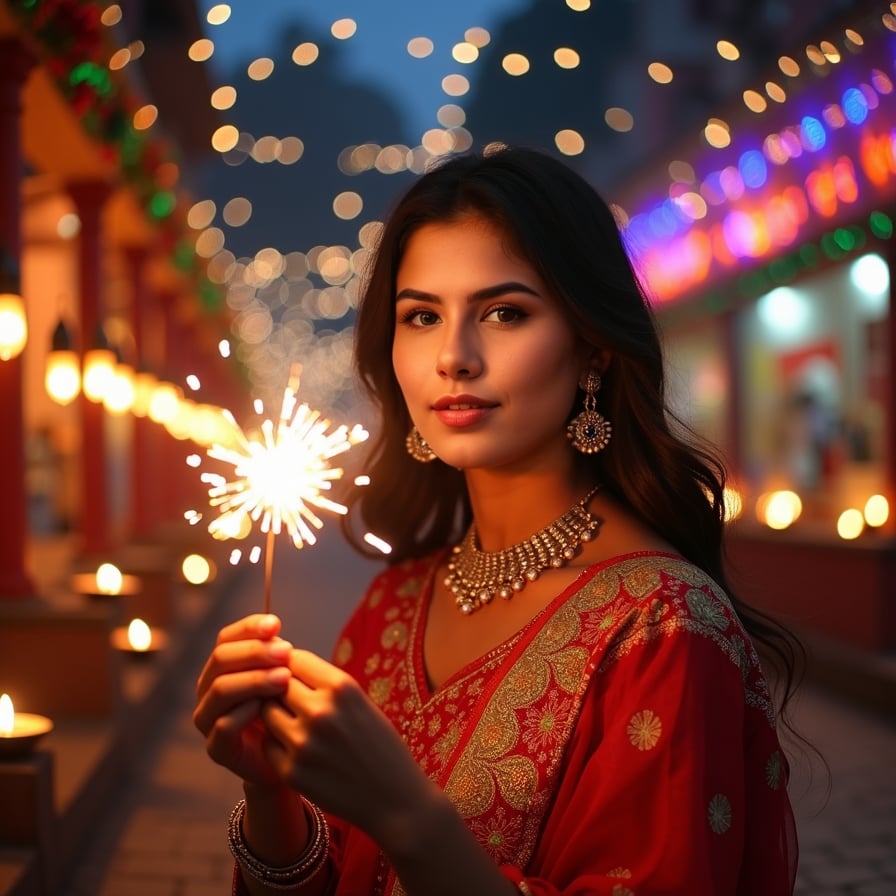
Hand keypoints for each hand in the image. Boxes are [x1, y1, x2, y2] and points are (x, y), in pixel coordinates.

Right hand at [193, 614, 294, 789]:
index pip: (227, 638)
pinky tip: (267, 706)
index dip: (249, 628)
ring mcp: (208, 719)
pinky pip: (223, 725)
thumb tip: (275, 629)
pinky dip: (245, 712)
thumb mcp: (286, 675)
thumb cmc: (288, 708)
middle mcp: (209, 689)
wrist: (290, 757)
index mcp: (223, 666)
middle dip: (255, 652)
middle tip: (286, 652)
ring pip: (220, 689)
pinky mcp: (217, 748)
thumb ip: (277, 655)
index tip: (277, 625)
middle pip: (221, 659)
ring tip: (284, 678)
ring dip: (253, 679)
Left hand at [260, 649, 436, 843]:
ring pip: (266, 714)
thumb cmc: (379, 745)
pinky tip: (298, 750)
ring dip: (276, 716)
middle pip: (276, 685)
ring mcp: (303, 743)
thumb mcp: (360, 702)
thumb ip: (325, 685)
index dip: (291, 665)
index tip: (294, 675)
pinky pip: (268, 745)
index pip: (296, 659)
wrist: (395, 798)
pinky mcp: (291, 772)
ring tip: (295, 726)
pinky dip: (277, 745)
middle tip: (292, 703)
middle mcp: (320, 711)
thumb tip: (284, 667)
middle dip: (280, 691)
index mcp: (342, 687)